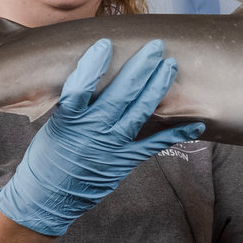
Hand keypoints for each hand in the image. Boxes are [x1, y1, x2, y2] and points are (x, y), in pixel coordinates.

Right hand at [0, 39, 204, 235]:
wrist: (49, 197)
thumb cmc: (47, 157)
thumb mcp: (52, 125)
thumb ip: (72, 104)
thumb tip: (89, 73)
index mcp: (69, 121)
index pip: (80, 89)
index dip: (93, 65)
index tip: (105, 44)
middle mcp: (93, 132)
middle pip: (120, 95)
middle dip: (141, 67)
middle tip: (155, 47)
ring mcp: (112, 148)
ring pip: (140, 112)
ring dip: (158, 87)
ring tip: (170, 66)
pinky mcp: (124, 161)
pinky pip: (154, 145)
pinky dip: (176, 134)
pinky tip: (195, 125)